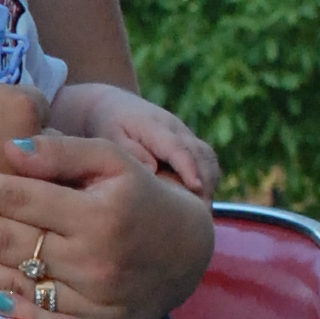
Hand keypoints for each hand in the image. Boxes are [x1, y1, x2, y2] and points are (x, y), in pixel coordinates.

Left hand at [0, 127, 214, 318]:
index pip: (18, 197)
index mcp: (99, 215)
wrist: (187, 254)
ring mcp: (94, 303)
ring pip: (11, 281)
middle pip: (5, 240)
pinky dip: (0, 304)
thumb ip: (62, 152)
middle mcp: (96, 262)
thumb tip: (7, 150)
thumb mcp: (113, 160)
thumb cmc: (141, 195)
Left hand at [67, 82, 220, 199]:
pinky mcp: (189, 144)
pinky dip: (208, 180)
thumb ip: (130, 152)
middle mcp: (176, 129)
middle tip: (203, 212)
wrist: (116, 106)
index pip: (178, 147)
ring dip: (210, 182)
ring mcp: (186, 136)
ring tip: (204, 211)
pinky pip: (206, 161)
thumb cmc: (109, 125)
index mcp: (156, 126)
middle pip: (200, 154)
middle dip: (206, 181)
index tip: (196, 187)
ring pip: (207, 158)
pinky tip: (201, 202)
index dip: (189, 167)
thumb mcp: (111, 135)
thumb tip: (152, 171)